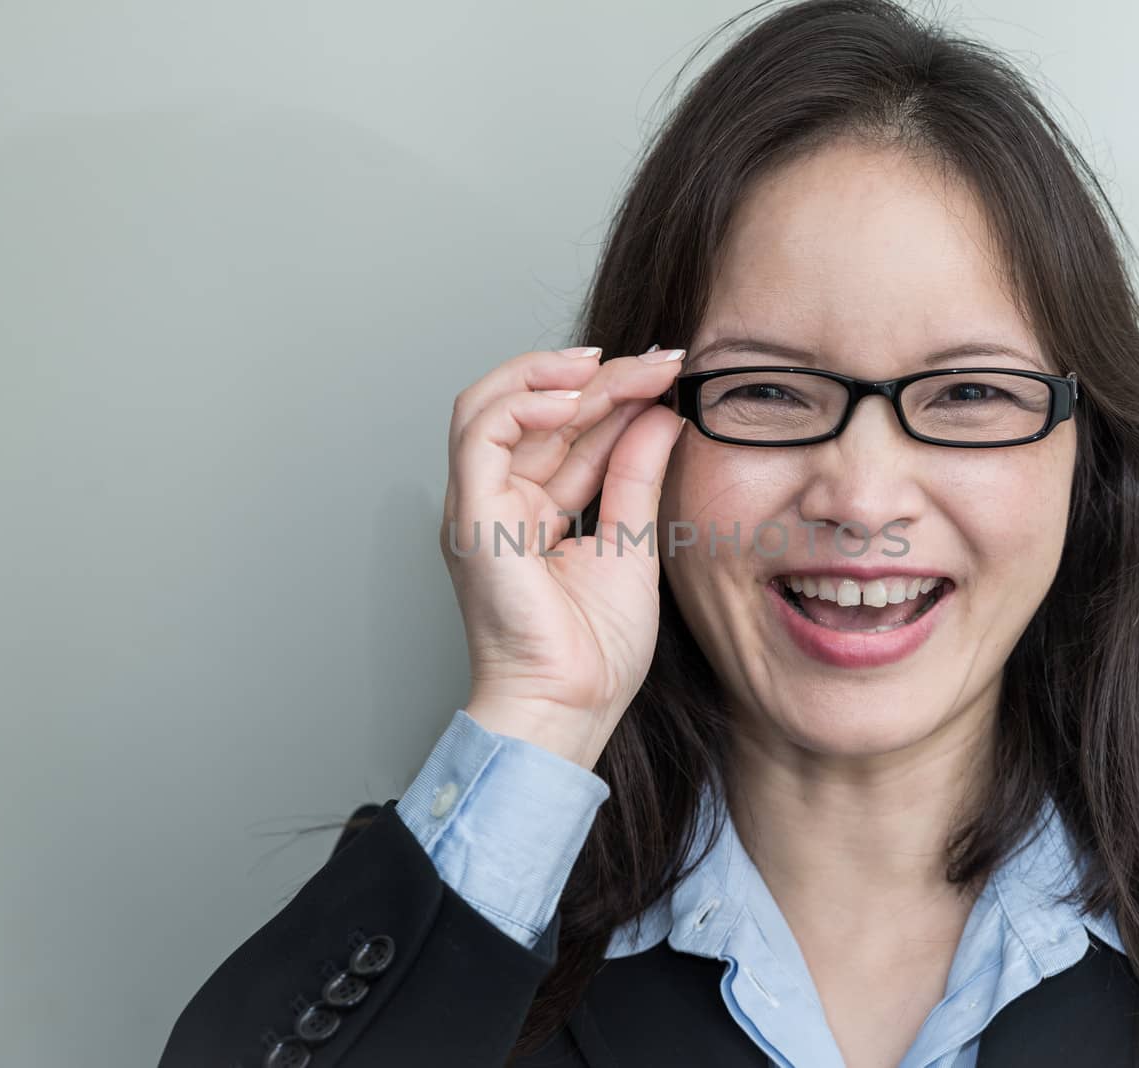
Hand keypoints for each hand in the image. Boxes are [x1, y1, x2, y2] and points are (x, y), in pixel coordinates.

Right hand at [440, 344, 687, 768]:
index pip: (571, 433)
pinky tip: (575, 394)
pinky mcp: (468, 513)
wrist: (570, 705)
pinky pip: (478, 431)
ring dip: (556, 374)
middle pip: (540, 413)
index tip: (669, 373)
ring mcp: (478, 505)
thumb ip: (636, 475)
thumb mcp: (632, 542)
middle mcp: (500, 501)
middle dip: (602, 377)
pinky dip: (522, 401)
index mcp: (534, 512)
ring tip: (616, 365)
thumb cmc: (593, 652)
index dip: (618, 396)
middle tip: (660, 360)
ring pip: (496, 404)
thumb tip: (659, 414)